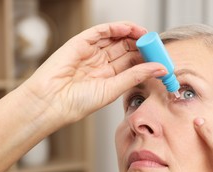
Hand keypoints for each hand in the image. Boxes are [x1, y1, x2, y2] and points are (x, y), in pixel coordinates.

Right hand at [23, 21, 165, 123]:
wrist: (51, 102)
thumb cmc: (76, 102)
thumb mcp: (113, 88)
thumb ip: (136, 75)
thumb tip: (160, 68)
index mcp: (108, 77)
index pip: (131, 63)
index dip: (146, 58)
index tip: (161, 58)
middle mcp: (100, 63)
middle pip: (126, 49)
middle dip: (142, 45)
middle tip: (156, 44)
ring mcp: (91, 52)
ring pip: (116, 38)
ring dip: (132, 34)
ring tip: (147, 35)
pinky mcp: (80, 42)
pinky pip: (101, 31)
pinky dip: (116, 28)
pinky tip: (130, 29)